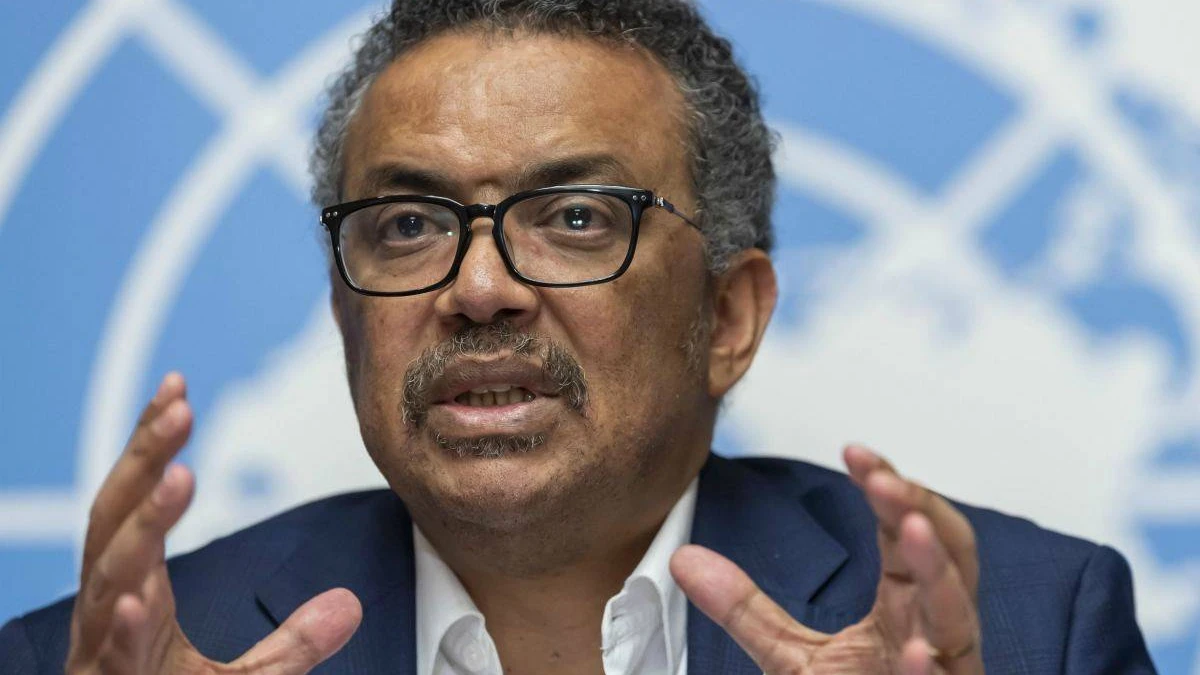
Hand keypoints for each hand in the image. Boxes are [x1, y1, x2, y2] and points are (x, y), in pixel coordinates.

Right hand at [65, 373, 362, 673]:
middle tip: (177, 404)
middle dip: (141, 459)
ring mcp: (102, 651)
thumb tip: (351, 605)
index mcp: (137, 593)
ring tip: (178, 475)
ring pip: (108, 576)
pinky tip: (137, 596)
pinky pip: (111, 654)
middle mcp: (111, 610)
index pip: (140, 502)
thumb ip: (293, 642)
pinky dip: (121, 625)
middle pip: (115, 519)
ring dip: (141, 525)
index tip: (177, 388)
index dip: (152, 445)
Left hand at [671, 446, 981, 674]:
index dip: (888, 488)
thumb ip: (744, 608)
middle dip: (920, 508)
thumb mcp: (789, 656)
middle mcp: (933, 629)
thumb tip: (684, 560)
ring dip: (939, 568)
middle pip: (950, 554)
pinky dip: (927, 669)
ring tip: (912, 526)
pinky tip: (917, 651)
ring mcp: (943, 670)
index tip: (855, 453)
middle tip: (880, 478)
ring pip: (957, 612)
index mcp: (905, 607)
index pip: (905, 530)